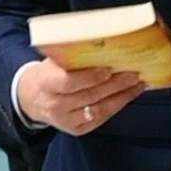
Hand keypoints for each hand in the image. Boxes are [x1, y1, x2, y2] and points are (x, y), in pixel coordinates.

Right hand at [17, 59, 145, 135]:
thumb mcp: (52, 62)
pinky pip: (101, 118)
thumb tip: (100, 41)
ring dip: (122, 95)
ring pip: (99, 108)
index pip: (70, 82)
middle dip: (115, 84)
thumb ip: (71, 56)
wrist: (33, 98)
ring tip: (137, 83)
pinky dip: (117, 105)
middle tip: (133, 73)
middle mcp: (56, 105)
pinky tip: (129, 95)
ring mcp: (66, 120)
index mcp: (47, 83)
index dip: (90, 76)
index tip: (108, 69)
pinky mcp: (77, 129)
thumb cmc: (48, 75)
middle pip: (90, 95)